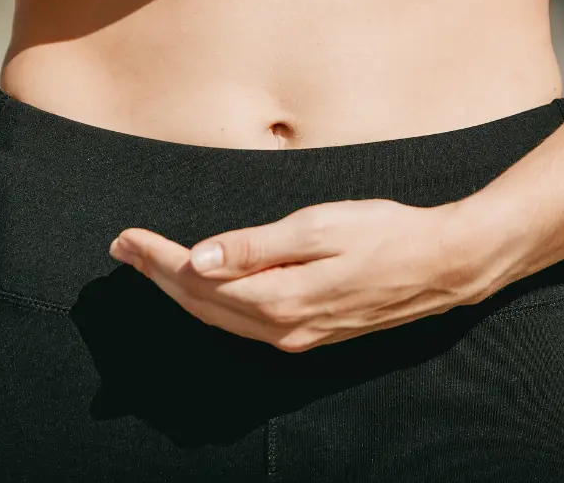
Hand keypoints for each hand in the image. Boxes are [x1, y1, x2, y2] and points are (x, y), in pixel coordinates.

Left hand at [108, 199, 491, 352]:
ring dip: (179, 290)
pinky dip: (212, 303)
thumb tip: (199, 259)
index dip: (158, 260)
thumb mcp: (318, 228)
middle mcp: (282, 327)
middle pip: (201, 305)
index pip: (199, 280)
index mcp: (280, 298)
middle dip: (157, 276)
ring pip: (219, 317)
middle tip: (122, 248)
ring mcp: (296, 334)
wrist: (441, 263)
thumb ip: (255, 246)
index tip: (127, 239)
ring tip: (148, 263)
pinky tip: (203, 286)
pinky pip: (243, 322)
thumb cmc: (384, 234)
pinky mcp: (309, 330)